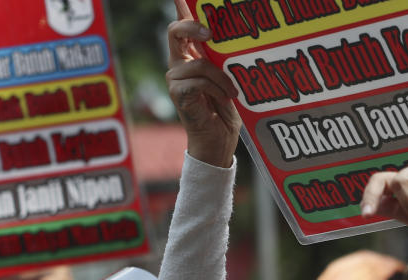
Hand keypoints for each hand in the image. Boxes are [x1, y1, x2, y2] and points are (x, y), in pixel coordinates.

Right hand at [166, 2, 240, 167]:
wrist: (219, 139)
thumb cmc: (226, 108)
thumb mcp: (229, 75)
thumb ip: (224, 54)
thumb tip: (232, 29)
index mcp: (191, 54)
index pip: (182, 22)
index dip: (181, 5)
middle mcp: (179, 63)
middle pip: (175, 31)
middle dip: (192, 25)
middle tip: (210, 32)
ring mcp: (175, 78)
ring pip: (198, 63)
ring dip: (220, 77)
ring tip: (232, 92)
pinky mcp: (177, 93)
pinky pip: (198, 81)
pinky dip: (216, 89)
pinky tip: (225, 99)